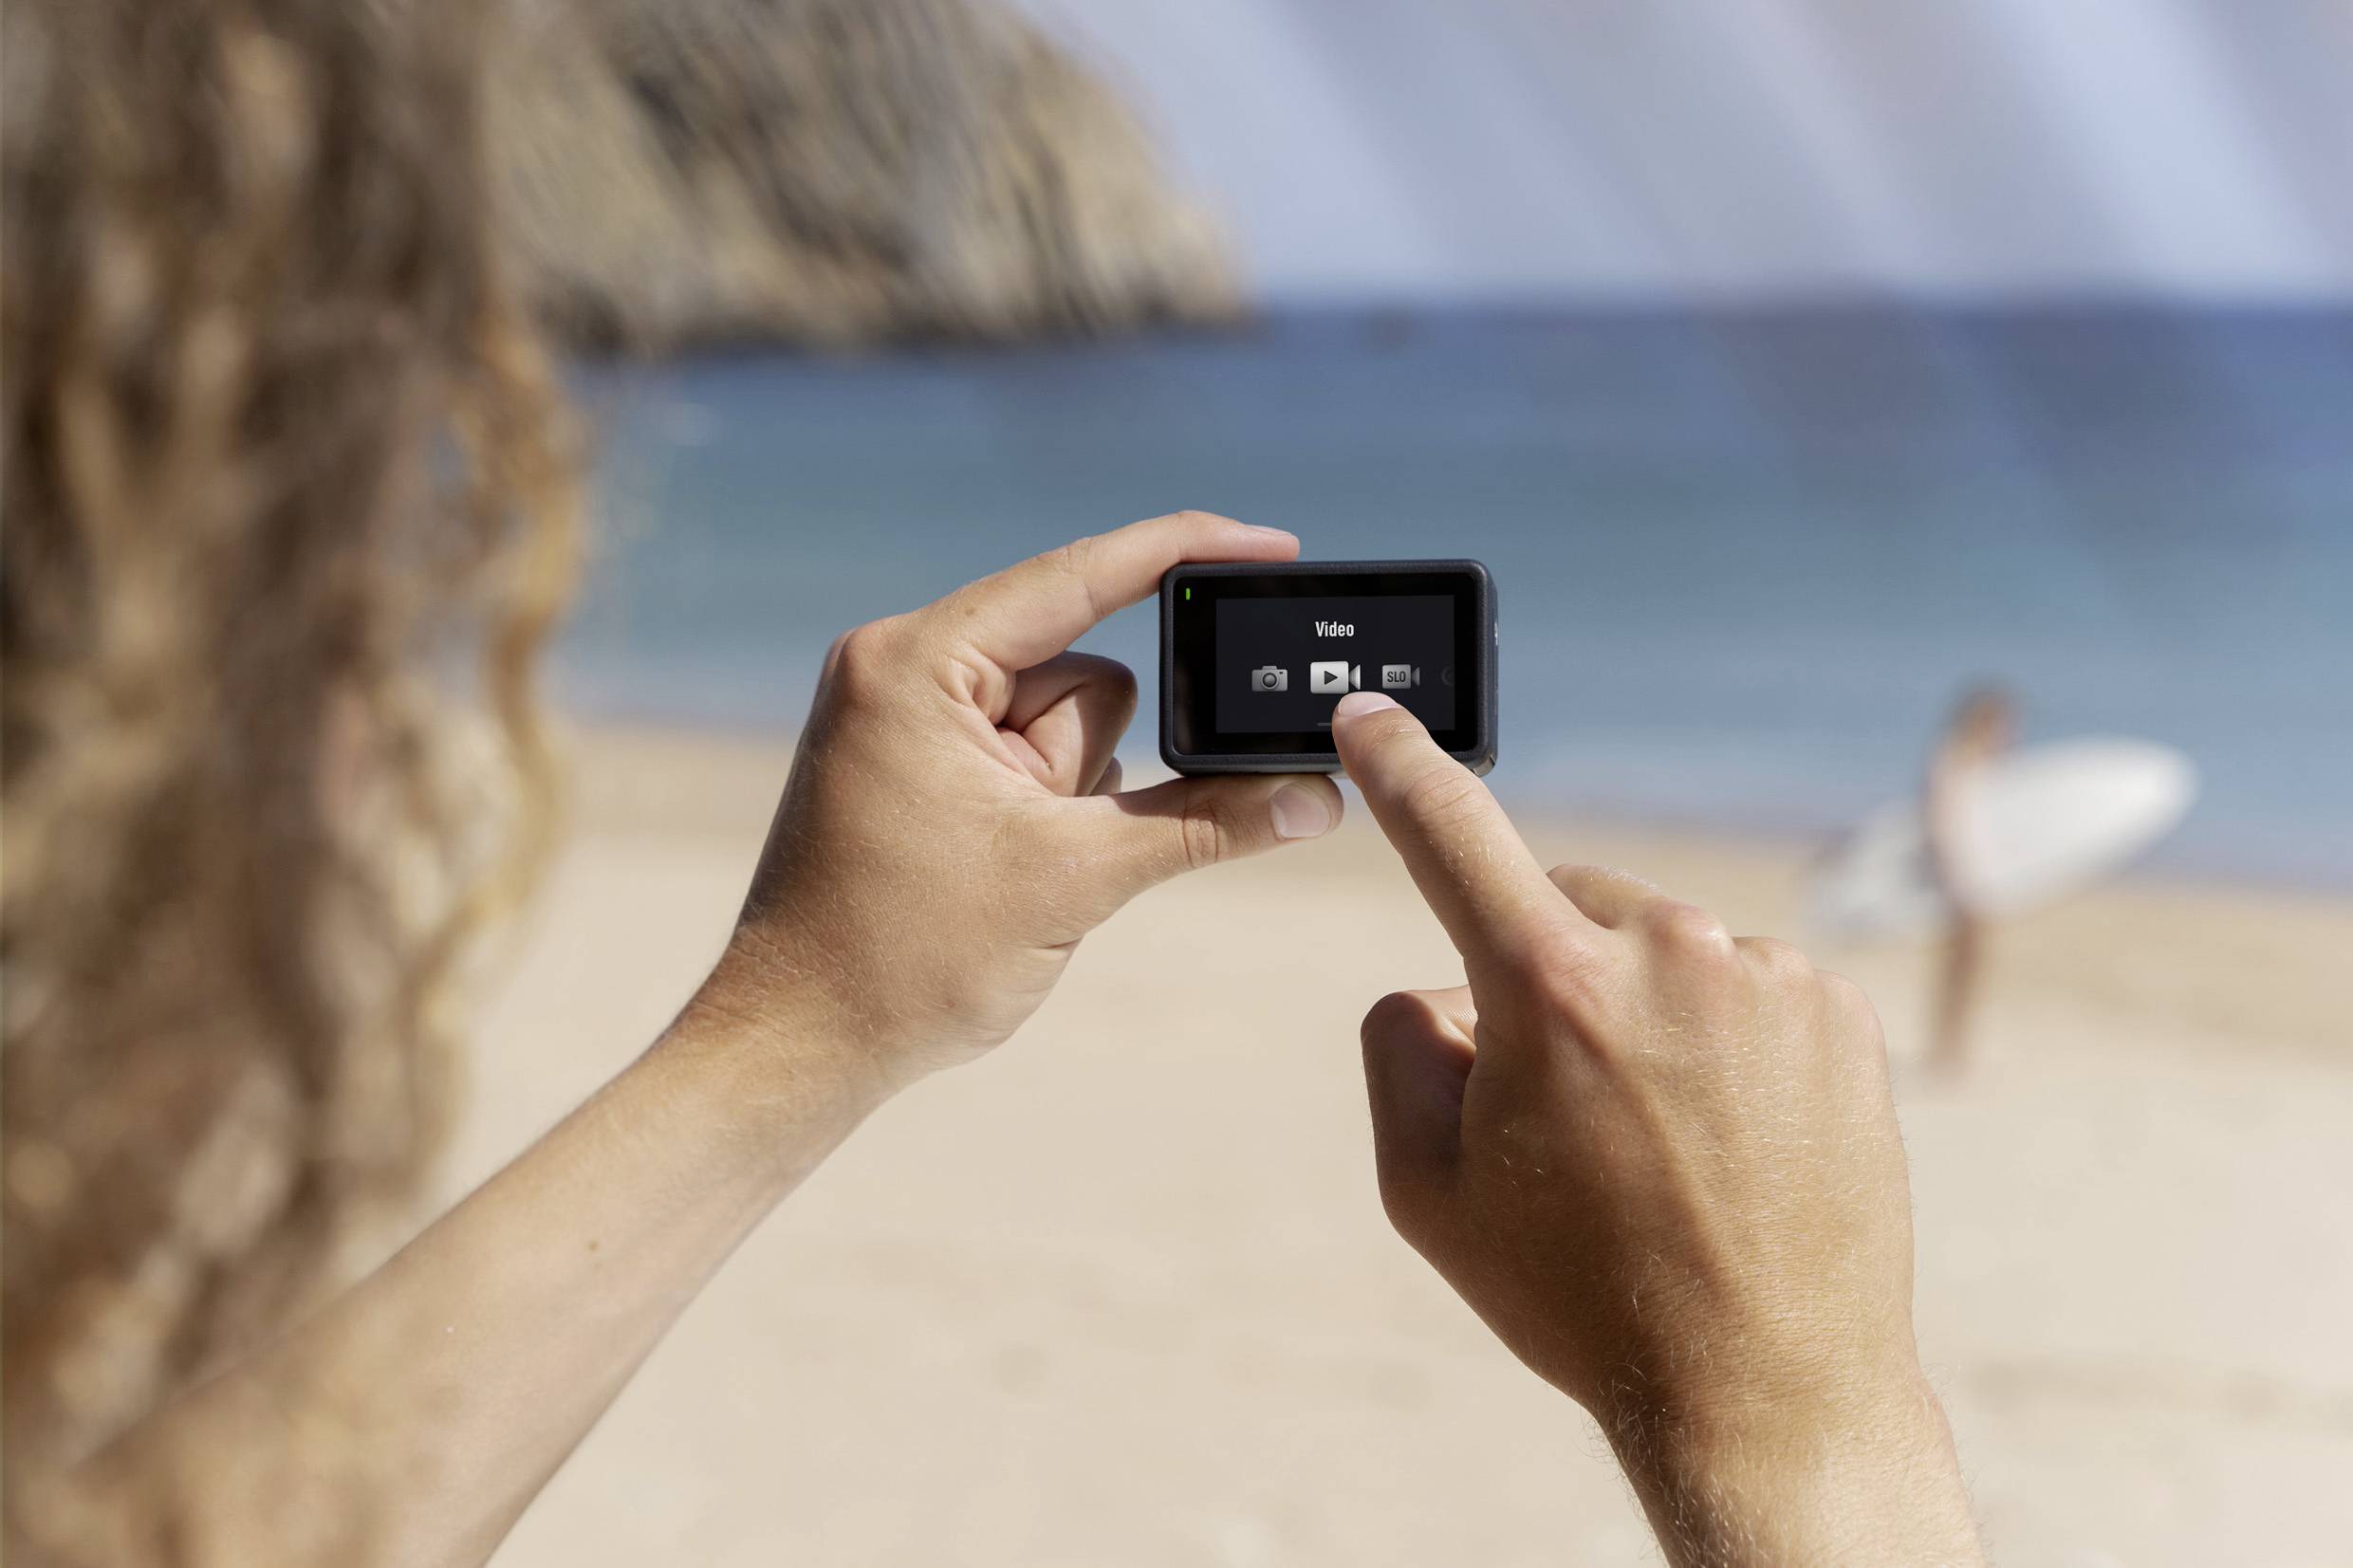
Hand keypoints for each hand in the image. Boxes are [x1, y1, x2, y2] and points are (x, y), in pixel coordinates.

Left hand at [702, 512, 1342, 1089]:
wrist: (801, 1043)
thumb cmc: (902, 962)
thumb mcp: (1074, 881)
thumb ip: (1205, 824)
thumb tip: (1317, 795)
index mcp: (917, 662)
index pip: (1079, 578)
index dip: (1184, 554)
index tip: (1274, 542)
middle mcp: (906, 665)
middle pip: (1084, 671)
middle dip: (1090, 766)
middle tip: (1037, 843)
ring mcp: (910, 713)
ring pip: (1068, 722)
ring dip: (1070, 797)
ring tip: (1003, 869)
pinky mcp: (921, 759)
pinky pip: (1032, 755)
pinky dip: (1046, 809)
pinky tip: (999, 870)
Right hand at [1332, 693, 1982, 1564]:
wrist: (1768, 1386)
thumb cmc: (1581, 1293)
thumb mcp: (1427, 1191)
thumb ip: (1398, 1046)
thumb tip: (1435, 979)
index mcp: (1551, 989)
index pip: (1451, 833)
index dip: (1398, 766)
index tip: (1370, 714)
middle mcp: (1670, 955)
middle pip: (1562, 905)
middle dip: (1542, 970)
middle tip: (1558, 1102)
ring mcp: (1769, 976)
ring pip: (1660, 947)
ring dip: (1639, 1006)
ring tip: (1661, 1140)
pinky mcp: (1841, 1007)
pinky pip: (1742, 982)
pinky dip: (1719, 1034)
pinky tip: (1727, 1133)